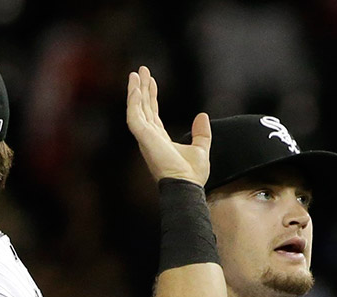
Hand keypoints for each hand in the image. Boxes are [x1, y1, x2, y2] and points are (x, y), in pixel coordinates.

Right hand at [125, 65, 209, 185]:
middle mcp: (149, 137)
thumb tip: (202, 115)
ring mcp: (145, 137)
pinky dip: (133, 102)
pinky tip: (136, 89)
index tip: (151, 81)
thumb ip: (201, 133)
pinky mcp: (143, 138)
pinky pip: (135, 116)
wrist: (186, 185)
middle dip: (141, 89)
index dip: (151, 96)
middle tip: (140, 71)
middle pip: (143, 108)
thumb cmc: (192, 174)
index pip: (153, 113)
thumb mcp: (201, 148)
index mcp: (159, 139)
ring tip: (135, 74)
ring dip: (135, 91)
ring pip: (136, 109)